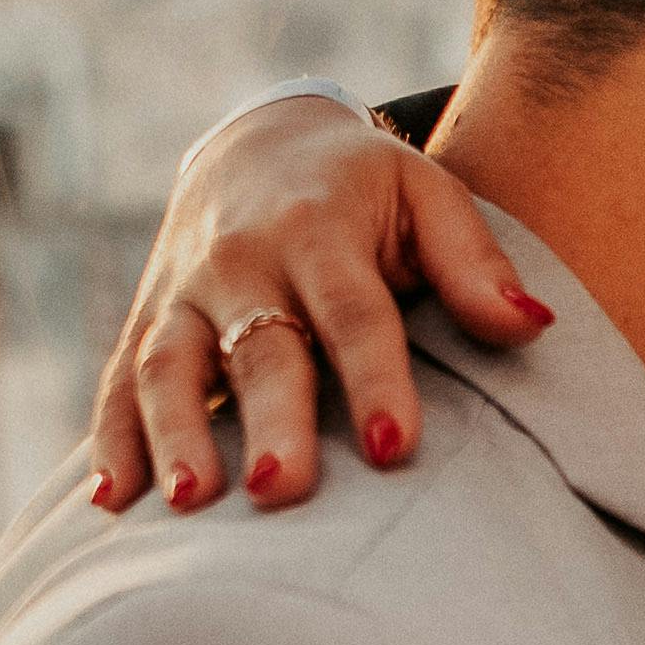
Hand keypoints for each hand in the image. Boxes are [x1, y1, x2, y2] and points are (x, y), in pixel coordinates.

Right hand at [86, 93, 549, 516]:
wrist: (259, 140)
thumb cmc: (363, 191)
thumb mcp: (427, 196)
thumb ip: (475, 262)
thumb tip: (533, 325)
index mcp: (319, 229)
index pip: (351, 311)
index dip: (373, 379)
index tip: (395, 450)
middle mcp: (241, 260)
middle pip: (257, 349)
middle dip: (268, 420)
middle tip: (280, 490)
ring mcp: (183, 292)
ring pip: (168, 366)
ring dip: (175, 436)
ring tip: (191, 504)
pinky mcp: (147, 319)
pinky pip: (118, 382)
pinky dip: (111, 440)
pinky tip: (114, 502)